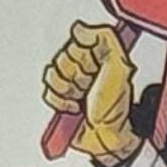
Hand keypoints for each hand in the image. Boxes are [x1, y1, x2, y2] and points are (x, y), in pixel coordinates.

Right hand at [40, 20, 139, 162]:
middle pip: (62, 57)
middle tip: (89, 87)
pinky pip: (47, 92)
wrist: (107, 138)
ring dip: (67, 90)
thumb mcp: (119, 68)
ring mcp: (72, 82)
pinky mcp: (61, 99)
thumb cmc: (117, 107)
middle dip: (75, 75)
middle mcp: (86, 66)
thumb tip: (79, 28)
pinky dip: (60, 102)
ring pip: (52, 74)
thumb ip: (104, 39)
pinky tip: (74, 108)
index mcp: (100, 54)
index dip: (83, 56)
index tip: (95, 67)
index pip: (75, 41)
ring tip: (82, 99)